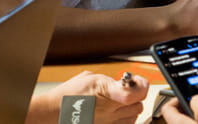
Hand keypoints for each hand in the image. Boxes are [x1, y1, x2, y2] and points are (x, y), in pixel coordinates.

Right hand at [28, 71, 149, 123]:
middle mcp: (111, 110)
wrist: (57, 111)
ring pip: (134, 116)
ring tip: (119, 102)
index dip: (141, 84)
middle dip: (136, 96)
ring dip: (131, 108)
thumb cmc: (69, 95)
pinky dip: (125, 119)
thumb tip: (122, 82)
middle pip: (139, 105)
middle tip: (127, 90)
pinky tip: (116, 113)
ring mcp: (110, 122)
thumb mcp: (91, 78)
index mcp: (108, 92)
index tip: (136, 81)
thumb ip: (110, 80)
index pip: (138, 92)